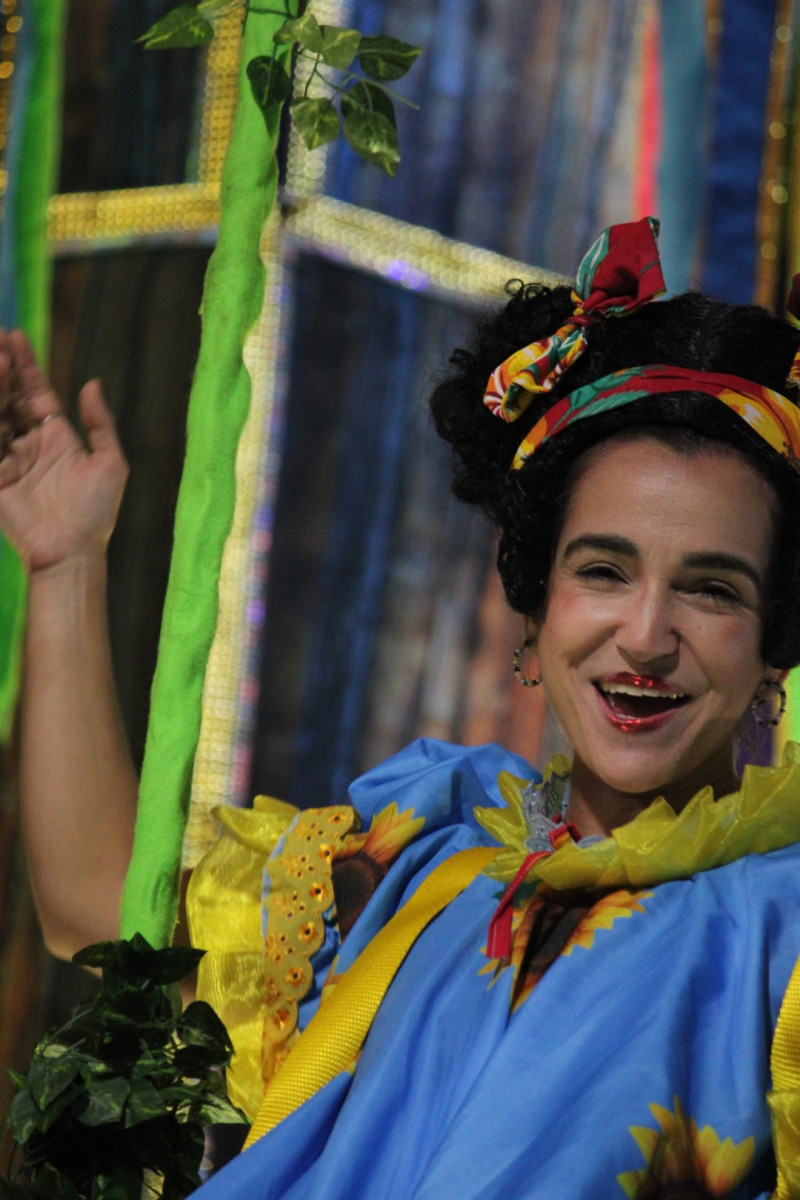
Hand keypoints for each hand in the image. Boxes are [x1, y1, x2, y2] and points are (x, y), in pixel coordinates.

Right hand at [0, 330, 127, 573]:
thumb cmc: (96, 512)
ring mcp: (8, 459)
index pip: (36, 392)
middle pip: (9, 398)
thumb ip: (101, 424)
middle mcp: (29, 443)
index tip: (13, 337)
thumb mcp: (110, 464)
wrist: (72, 552)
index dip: (25, 366)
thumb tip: (91, 383)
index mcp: (57, 437)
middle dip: (1, 369)